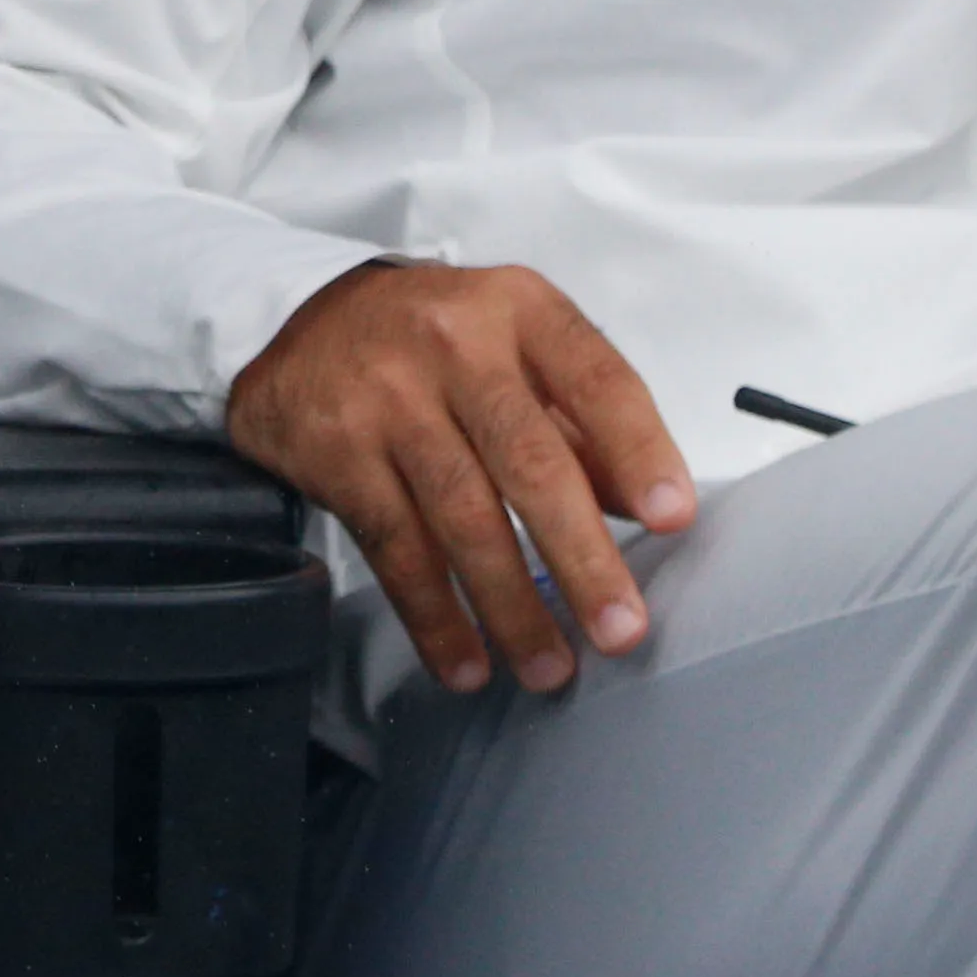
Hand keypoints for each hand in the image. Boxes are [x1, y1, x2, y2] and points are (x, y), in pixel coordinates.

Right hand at [224, 260, 693, 694]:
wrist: (304, 330)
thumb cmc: (437, 347)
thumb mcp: (518, 351)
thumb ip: (584, 423)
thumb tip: (642, 504)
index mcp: (519, 310)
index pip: (595, 379)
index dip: (639, 451)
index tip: (671, 518)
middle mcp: (454, 345)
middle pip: (528, 460)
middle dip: (582, 555)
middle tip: (620, 628)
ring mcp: (389, 397)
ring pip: (463, 515)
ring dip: (511, 605)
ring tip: (550, 666)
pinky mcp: (339, 450)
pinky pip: (396, 547)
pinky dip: (435, 616)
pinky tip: (467, 661)